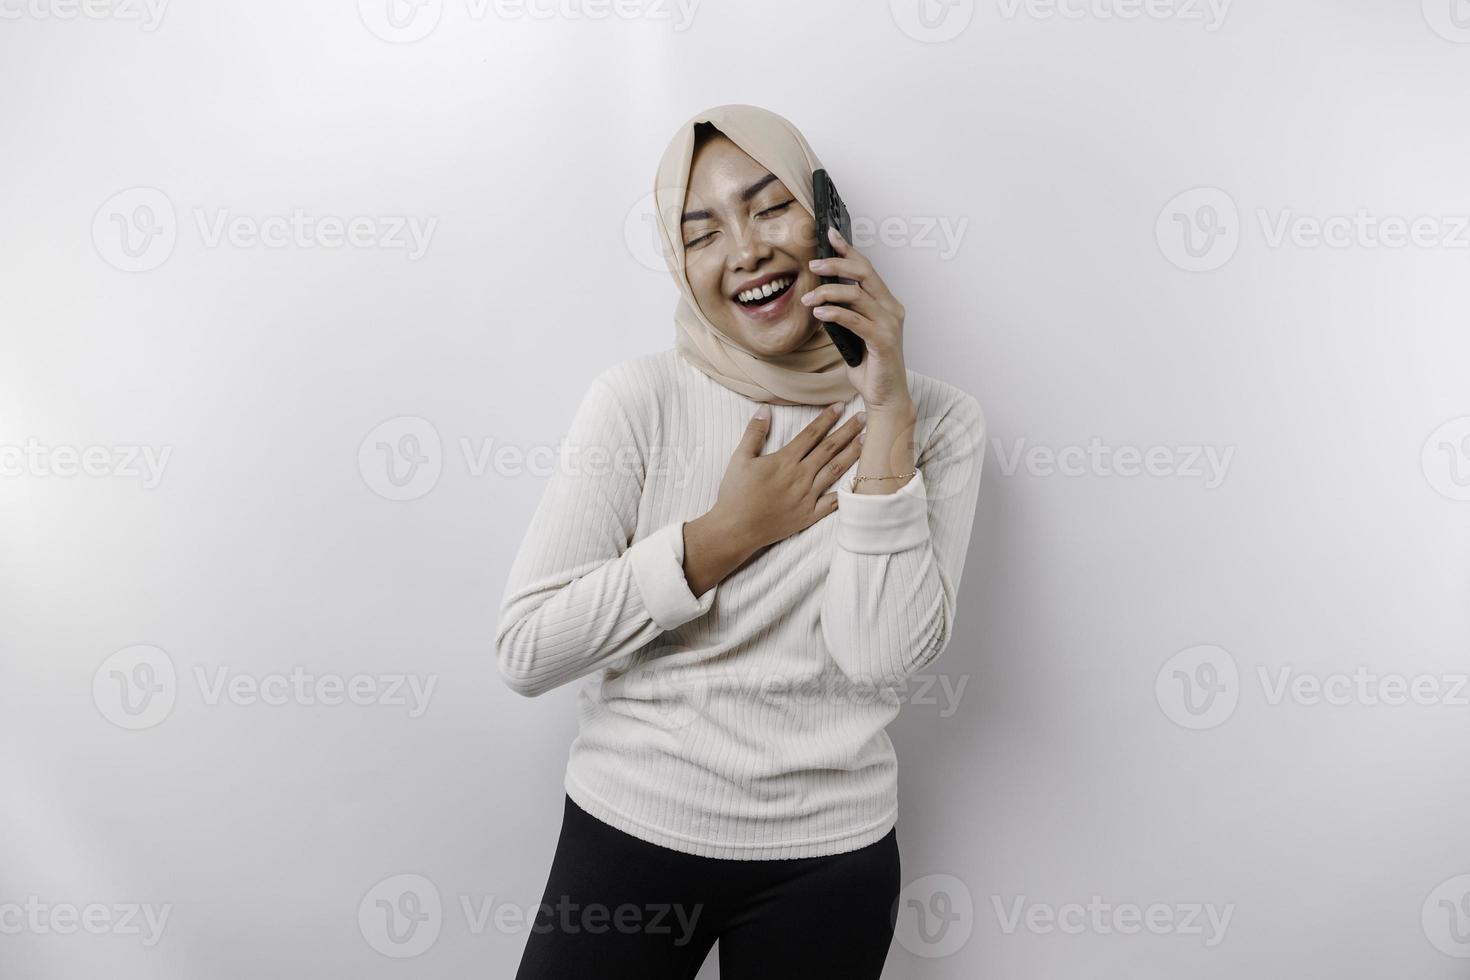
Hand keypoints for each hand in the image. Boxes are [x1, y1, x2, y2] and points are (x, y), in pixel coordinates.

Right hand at [707, 403, 866, 551]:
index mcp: (785, 460)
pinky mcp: (809, 515)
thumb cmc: (735, 494)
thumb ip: (754, 433)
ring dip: (853, 454)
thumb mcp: (739, 458)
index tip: (840, 406)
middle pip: (829, 448)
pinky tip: (859, 482)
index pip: (811, 434)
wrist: (735, 529)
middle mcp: (801, 476)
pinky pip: (832, 503)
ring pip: (835, 470)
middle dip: (847, 431)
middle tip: (864, 417)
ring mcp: (807, 496)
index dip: (826, 418)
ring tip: (867, 441)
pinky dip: (846, 492)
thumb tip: (764, 409)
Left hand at [801, 225, 913, 413]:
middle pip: (864, 273)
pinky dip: (835, 313)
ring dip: (828, 292)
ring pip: (857, 294)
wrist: (885, 397)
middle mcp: (892, 309)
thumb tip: (821, 298)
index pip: (867, 269)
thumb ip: (844, 314)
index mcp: (887, 304)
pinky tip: (819, 312)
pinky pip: (855, 320)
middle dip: (836, 263)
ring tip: (808, 298)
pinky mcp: (883, 341)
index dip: (849, 250)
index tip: (831, 235)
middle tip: (813, 264)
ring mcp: (890, 324)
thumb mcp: (852, 334)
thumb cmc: (870, 367)